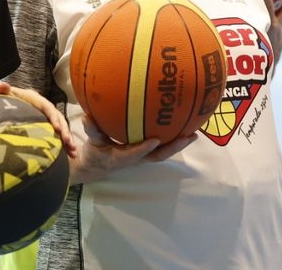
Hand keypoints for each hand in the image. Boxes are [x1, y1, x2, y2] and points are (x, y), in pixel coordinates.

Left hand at [0, 81, 77, 159]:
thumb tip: (3, 85)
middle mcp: (40, 107)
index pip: (46, 107)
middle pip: (57, 118)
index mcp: (32, 99)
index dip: (53, 117)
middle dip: (64, 131)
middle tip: (69, 144)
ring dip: (67, 140)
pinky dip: (62, 145)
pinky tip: (68, 156)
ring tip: (73, 153)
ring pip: (59, 128)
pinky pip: (55, 135)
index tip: (57, 129)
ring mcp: (42, 117)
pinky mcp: (42, 127)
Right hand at [70, 115, 195, 184]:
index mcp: (121, 157)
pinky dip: (173, 139)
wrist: (96, 166)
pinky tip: (184, 126)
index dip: (144, 148)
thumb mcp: (91, 141)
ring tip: (194, 133)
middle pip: (158, 155)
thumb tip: (86, 116)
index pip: (134, 153)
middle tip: (188, 136)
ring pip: (163, 152)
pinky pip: (162, 147)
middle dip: (173, 147)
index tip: (155, 140)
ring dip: (178, 144)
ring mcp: (142, 156)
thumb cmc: (95, 152)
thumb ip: (91, 129)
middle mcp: (136, 158)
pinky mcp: (145, 152)